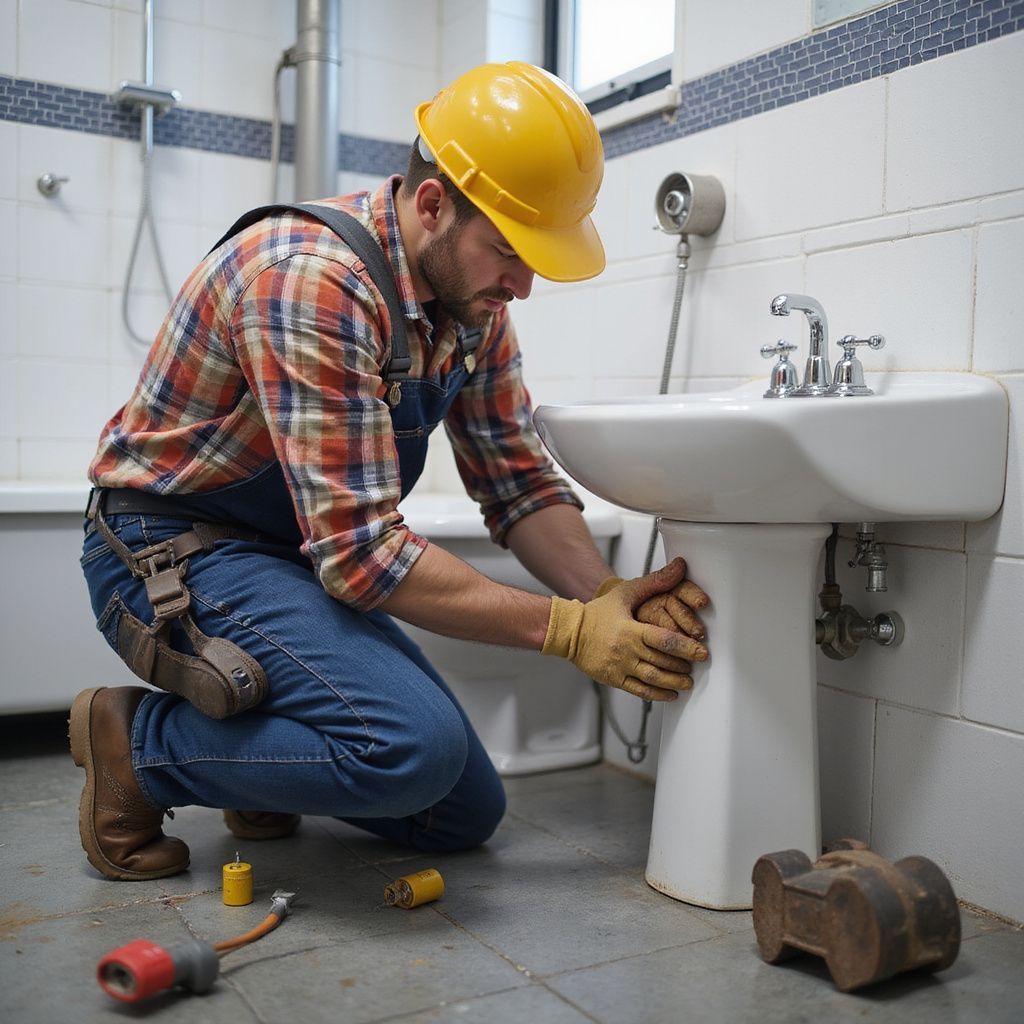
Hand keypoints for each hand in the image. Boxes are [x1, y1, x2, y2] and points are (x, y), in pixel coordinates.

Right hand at [542, 558, 708, 700]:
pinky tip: (671, 694)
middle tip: (698, 663)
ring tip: (687, 680)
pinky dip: (658, 694)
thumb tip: (680, 567)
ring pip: (653, 678)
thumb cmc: (598, 612)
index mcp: (631, 629)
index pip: (663, 640)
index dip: (686, 647)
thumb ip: (655, 582)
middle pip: (662, 661)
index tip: (701, 651)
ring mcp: (620, 667)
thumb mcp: (625, 593)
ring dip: (674, 681)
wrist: (570, 632)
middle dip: (684, 665)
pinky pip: (640, 691)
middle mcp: (626, 650)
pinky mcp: (614, 679)